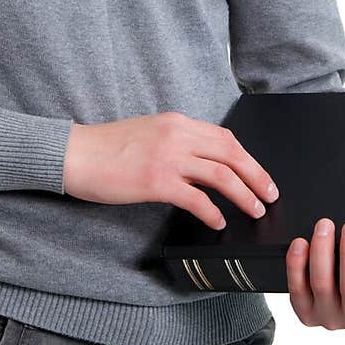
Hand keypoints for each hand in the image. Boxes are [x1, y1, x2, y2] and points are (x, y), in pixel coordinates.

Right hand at [63, 113, 276, 227]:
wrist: (74, 154)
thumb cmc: (106, 148)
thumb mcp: (148, 134)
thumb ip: (176, 143)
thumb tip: (203, 164)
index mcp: (177, 122)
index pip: (225, 138)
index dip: (248, 158)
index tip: (259, 174)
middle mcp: (177, 135)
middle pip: (232, 153)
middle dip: (257, 175)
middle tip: (270, 194)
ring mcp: (168, 157)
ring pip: (222, 175)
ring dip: (244, 194)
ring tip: (255, 210)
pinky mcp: (156, 181)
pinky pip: (197, 198)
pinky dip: (213, 212)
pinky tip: (218, 222)